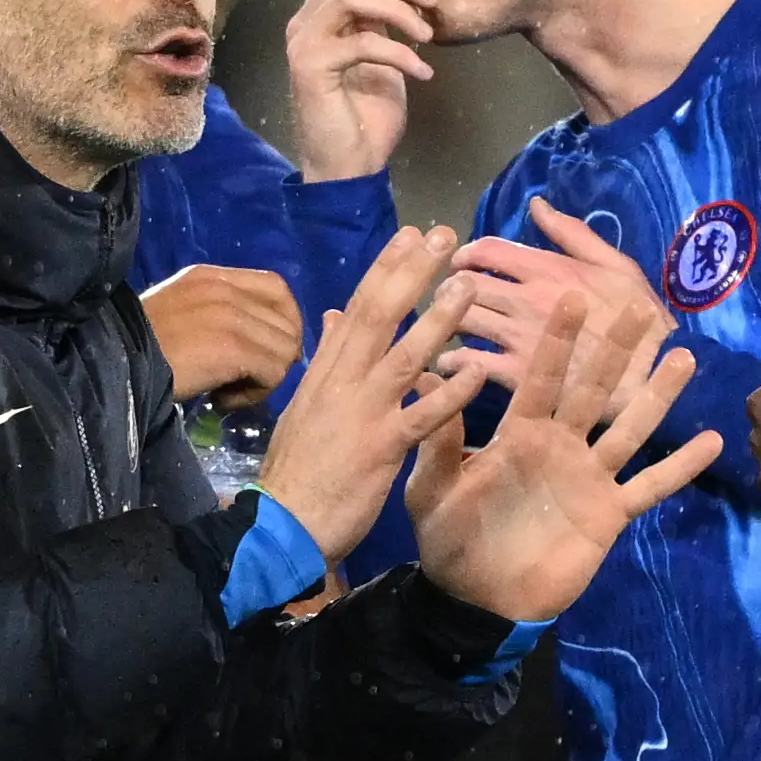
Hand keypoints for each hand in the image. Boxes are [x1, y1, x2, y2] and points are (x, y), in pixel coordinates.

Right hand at [141, 263, 304, 407]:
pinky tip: (221, 399)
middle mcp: (226, 288)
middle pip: (288, 321)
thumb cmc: (136, 348)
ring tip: (228, 391)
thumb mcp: (180, 313)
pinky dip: (254, 394)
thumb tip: (258, 341)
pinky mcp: (234, 345)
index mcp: (212, 277)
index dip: (282, 322)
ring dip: (263, 379)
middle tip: (242, 378)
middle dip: (274, 356)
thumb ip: (218, 314)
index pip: (277, 288)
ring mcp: (232, 315)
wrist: (112, 364)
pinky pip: (274, 372)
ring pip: (286, 349)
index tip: (262, 352)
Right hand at [254, 226, 484, 561]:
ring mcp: (362, 413)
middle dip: (412, 273)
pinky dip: (450, 392)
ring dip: (437, 320)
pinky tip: (478, 372)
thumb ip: (326, 359)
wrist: (282, 525)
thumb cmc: (299, 471)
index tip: (411, 235)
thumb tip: (334, 314)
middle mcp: (342, 382)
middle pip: (379, 316)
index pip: (358, 307)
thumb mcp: (306, 406)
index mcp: (326, 371)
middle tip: (444, 236)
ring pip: (403, 356)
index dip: (386, 268)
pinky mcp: (381, 448)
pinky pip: (421, 415)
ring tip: (467, 286)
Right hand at [286, 0, 437, 181]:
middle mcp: (304, 20)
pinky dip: (399, 53)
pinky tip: (423, 72)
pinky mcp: (311, 69)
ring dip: (399, 10)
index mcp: (320, 10)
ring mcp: (304, 43)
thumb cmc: (366, 110)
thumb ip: (382, 14)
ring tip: (426, 35)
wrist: (349, 165)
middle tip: (433, 0)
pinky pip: (361, 42)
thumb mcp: (380, 50)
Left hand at [408, 294, 722, 621]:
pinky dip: (680, 467)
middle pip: (594, 391)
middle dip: (616, 351)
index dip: (558, 341)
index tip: (573, 297)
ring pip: (629, 429)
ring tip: (683, 358)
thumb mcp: (434, 488)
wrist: (478, 599)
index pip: (542, 378)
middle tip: (642, 308)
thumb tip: (423, 374)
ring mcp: (589, 478)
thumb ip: (440, 438)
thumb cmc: (450, 541)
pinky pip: (650, 487)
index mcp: (518, 433)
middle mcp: (560, 446)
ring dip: (657, 397)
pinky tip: (712, 442)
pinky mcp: (609, 514)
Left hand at [447, 199, 674, 423]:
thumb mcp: (616, 264)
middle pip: (466, 284)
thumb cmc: (639, 317)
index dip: (466, 253)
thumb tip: (536, 205)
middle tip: (448, 296)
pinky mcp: (518, 376)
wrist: (651, 372)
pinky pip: (470, 363)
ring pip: (462, 320)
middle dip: (450, 287)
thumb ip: (572, 233)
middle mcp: (526, 300)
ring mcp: (519, 338)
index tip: (461, 262)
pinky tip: (451, 363)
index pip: (488, 250)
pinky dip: (453, 361)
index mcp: (547, 269)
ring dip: (446, 321)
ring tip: (447, 326)